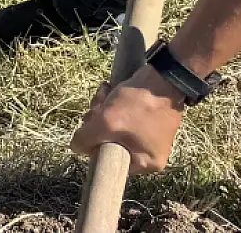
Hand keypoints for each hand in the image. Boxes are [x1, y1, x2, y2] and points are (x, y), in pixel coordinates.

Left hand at [70, 65, 186, 174]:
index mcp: (147, 163)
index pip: (110, 162)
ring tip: (105, 93)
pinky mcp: (146, 117)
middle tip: (98, 106)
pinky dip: (111, 102)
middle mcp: (150, 152)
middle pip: (109, 141)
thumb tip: (76, 148)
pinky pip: (121, 114)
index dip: (95, 144)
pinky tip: (108, 89)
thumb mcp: (106, 123)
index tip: (92, 127)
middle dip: (98, 121)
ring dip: (102, 108)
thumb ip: (86, 139)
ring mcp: (148, 134)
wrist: (164, 77)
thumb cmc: (139, 105)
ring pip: (112, 125)